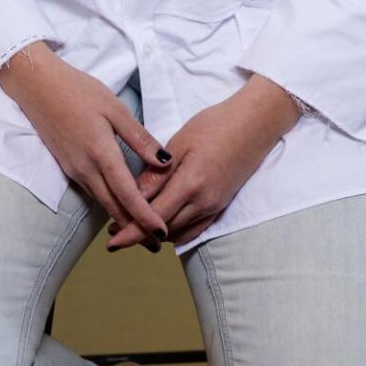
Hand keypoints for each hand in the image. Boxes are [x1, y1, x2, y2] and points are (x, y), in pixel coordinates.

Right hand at [0, 43, 174, 240]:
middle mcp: (85, 168)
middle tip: (157, 244)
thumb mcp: (114, 108)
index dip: (145, 216)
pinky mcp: (68, 166)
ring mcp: (74, 170)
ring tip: (142, 229)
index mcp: (100, 153)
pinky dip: (108, 203)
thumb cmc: (77, 90)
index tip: (162, 233)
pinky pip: (92, 192)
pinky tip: (119, 204)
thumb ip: (139, 138)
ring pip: (102, 202)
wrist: (37, 86)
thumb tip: (164, 162)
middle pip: (113, 207)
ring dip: (121, 218)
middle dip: (135, 228)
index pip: (127, 194)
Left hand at [106, 75, 303, 250]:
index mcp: (191, 185)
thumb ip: (158, 174)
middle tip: (115, 229)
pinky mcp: (221, 205)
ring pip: (179, 232)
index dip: (131, 232)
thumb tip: (134, 196)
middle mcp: (204, 203)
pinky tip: (163, 223)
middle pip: (165, 230)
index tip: (111, 242)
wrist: (255, 124)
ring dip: (157, 233)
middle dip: (139, 233)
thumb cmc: (216, 125)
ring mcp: (215, 206)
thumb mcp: (181, 142)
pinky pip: (195, 228)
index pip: (154, 218)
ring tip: (135, 225)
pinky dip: (176, 230)